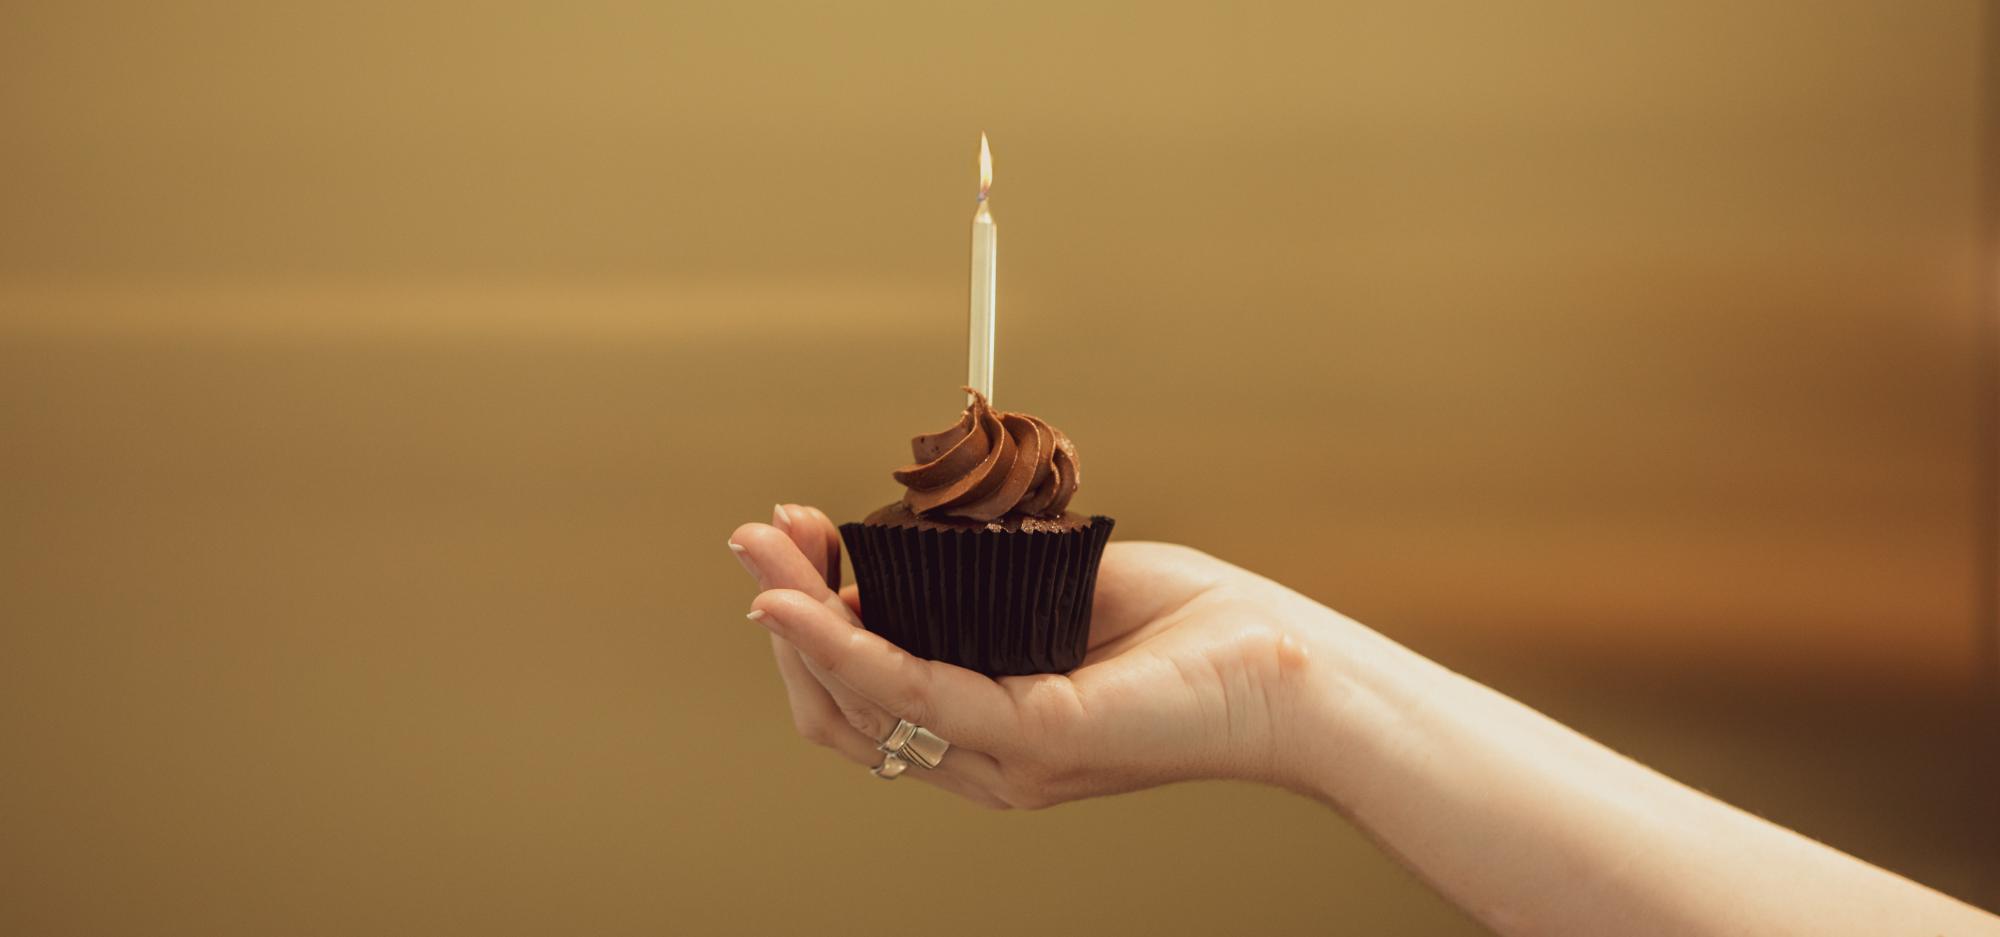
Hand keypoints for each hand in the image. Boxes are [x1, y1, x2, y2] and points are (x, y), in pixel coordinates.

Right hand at [727, 503, 1328, 808]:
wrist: (1288, 664)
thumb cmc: (1191, 628)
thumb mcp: (1059, 590)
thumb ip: (980, 583)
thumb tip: (900, 542)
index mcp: (989, 731)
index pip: (865, 695)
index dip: (813, 623)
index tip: (795, 539)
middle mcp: (986, 762)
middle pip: (839, 708)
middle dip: (787, 616)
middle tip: (758, 538)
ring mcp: (1007, 761)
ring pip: (857, 702)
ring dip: (797, 618)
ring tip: (760, 549)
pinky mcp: (1037, 740)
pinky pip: (912, 691)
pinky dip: (843, 644)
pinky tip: (803, 599)